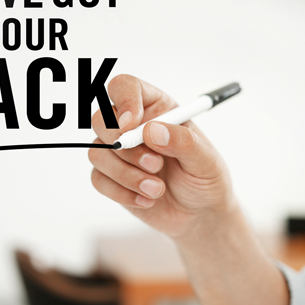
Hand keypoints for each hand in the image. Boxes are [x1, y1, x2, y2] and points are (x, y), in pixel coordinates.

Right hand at [88, 75, 233, 238]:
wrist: (200, 216)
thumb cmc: (206, 180)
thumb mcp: (206, 160)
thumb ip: (183, 142)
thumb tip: (152, 130)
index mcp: (156, 109)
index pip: (125, 87)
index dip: (124, 101)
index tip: (131, 125)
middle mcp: (133, 127)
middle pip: (101, 119)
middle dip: (123, 144)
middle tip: (154, 164)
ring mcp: (119, 153)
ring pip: (98, 153)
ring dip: (126, 175)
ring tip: (157, 189)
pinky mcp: (111, 178)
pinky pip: (99, 179)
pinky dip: (122, 193)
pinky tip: (146, 199)